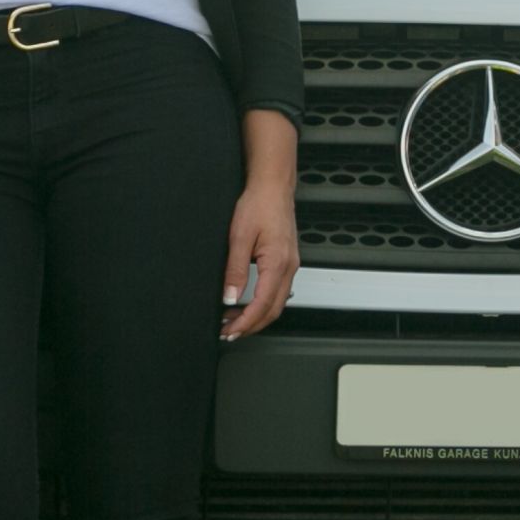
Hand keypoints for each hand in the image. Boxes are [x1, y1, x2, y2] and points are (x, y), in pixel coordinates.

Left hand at [220, 172, 299, 337]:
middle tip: (229, 332)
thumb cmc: (259, 205)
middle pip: (273, 310)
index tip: (229, 331)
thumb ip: (235, 271)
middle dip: (251, 326)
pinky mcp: (287, 261)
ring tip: (234, 321)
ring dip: (256, 316)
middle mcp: (289, 267)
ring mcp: (290, 265)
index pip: (262, 305)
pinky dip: (262, 304)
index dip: (245, 322)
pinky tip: (247, 303)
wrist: (273, 187)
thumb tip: (230, 297)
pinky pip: (277, 291)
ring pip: (277, 303)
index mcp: (278, 263)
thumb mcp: (239, 237)